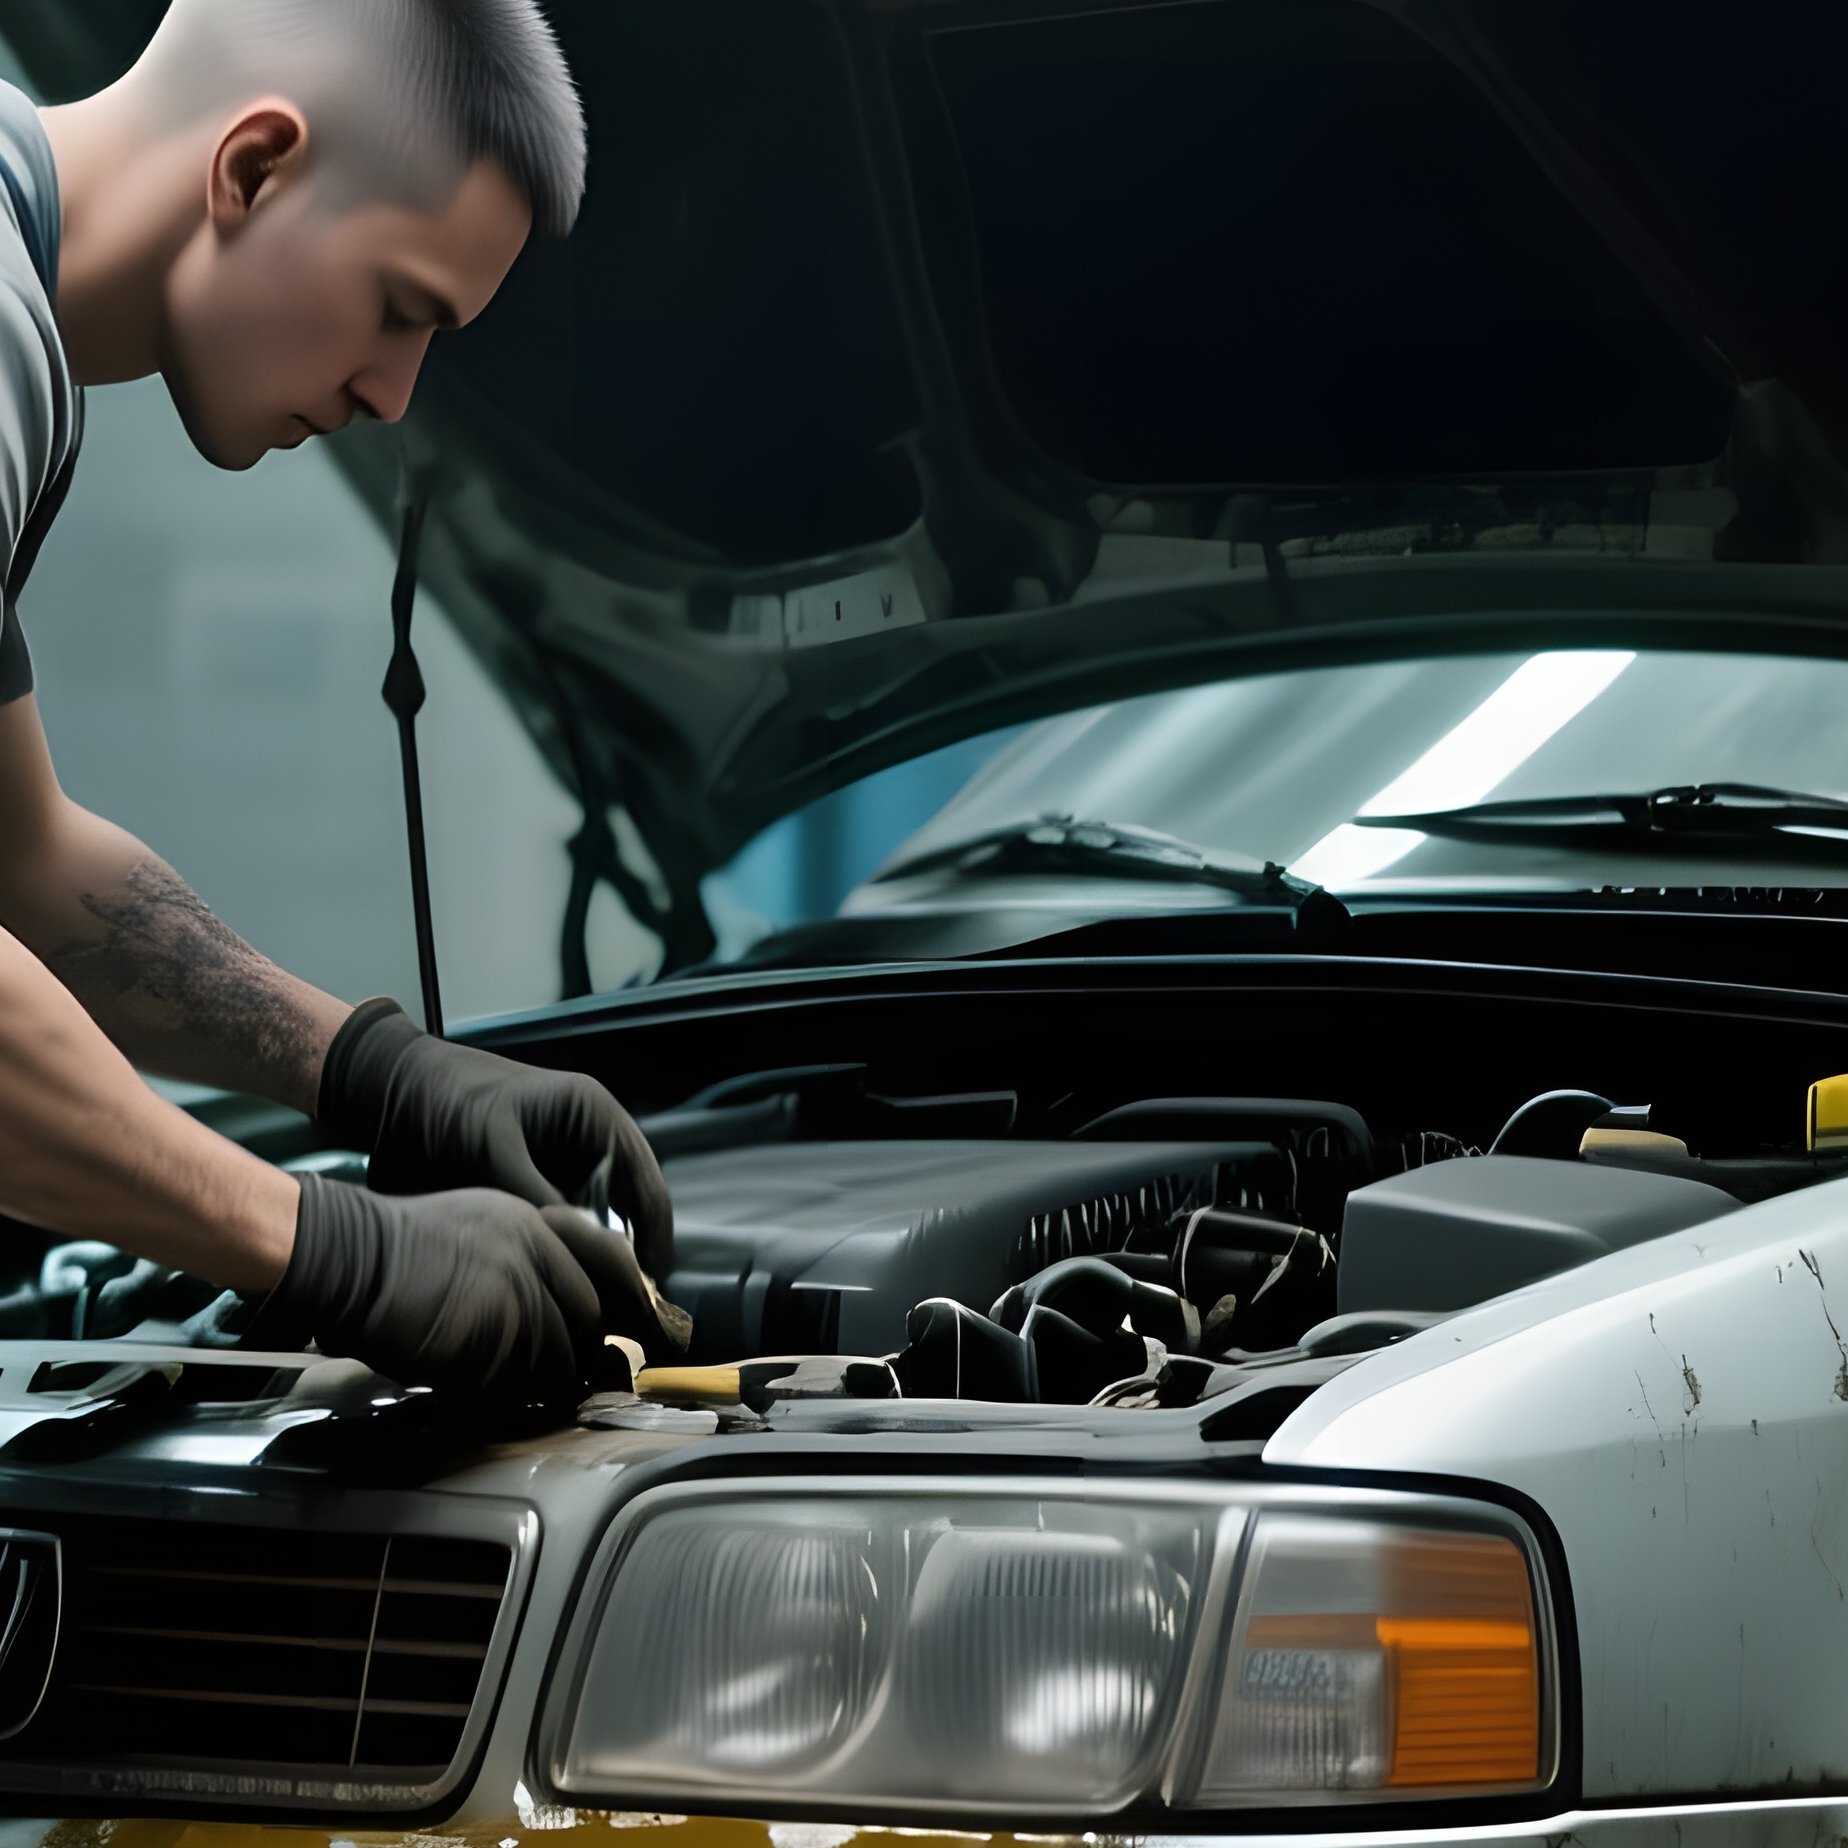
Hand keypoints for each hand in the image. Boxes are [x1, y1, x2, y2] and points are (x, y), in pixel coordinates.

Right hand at [260, 1174, 680, 1401]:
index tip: (633, 1331)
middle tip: (572, 1382)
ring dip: (546, 1384)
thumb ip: (519, 1264)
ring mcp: (518, 1287)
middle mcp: (535, 1249)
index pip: (609, 1261)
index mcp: (532, 1221)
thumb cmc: (390, 1255)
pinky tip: (490, 1397)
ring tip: (520, 1395)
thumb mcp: (472, 1233)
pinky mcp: (496, 1327)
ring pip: (561, 1354)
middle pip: (590, 1316)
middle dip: (582, 1355)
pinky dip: (514, 1398)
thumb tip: (558, 1318)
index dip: (623, 1302)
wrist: (345, 1255)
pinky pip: (523, 1378)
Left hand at [316, 1000, 672, 1279]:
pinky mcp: (541, 1179)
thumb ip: (537, 1197)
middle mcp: (590, 1138)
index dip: (654, 1235)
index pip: (647, 1182)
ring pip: (601, 1219)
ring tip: (592, 1303)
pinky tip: (557, 1282)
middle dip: (629, 1252)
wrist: (395, 1089)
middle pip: (631, 1206)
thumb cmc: (447, 1102)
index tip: (647, 1287)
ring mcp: (566, 1159)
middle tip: (621, 1307)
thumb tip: (576, 1253)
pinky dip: (567, 1250)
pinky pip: (567, 1222)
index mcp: (594, 1114)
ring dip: (597, 1256)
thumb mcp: (493, 1148)